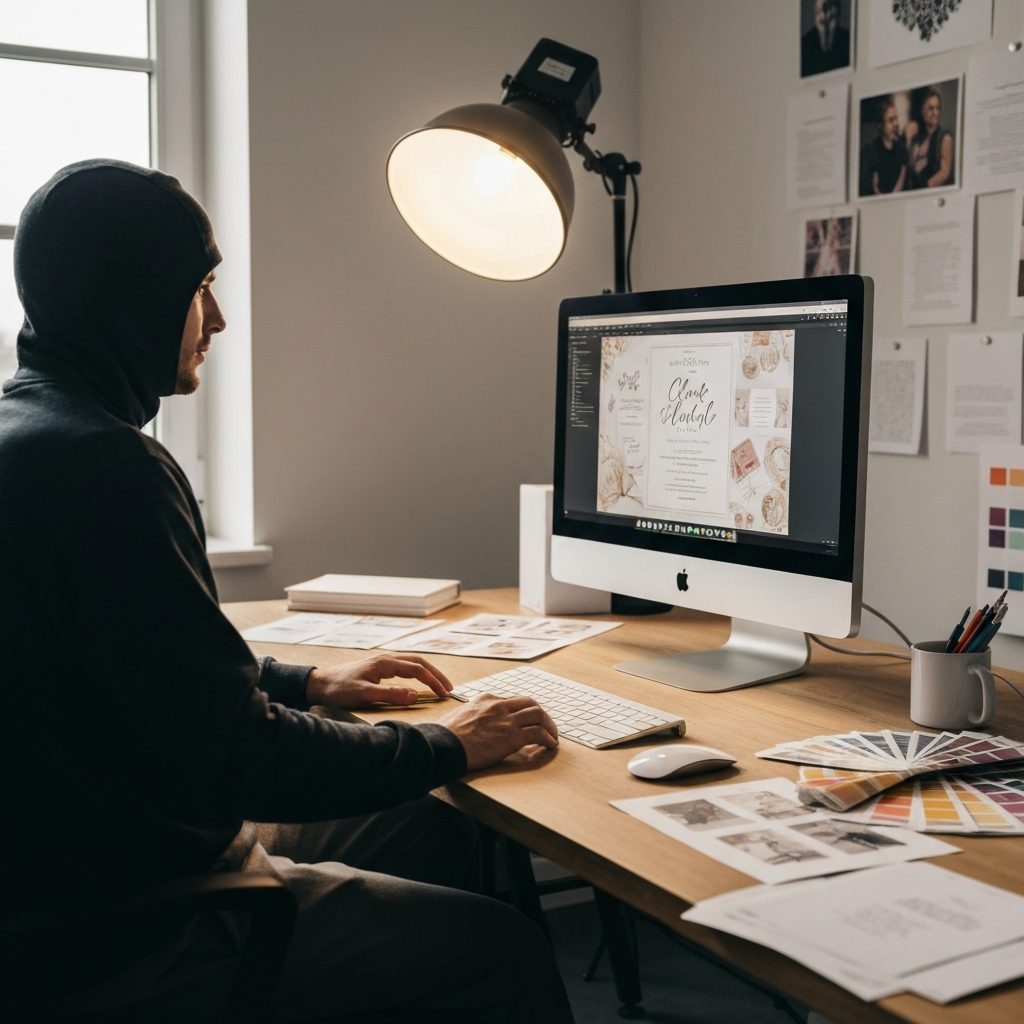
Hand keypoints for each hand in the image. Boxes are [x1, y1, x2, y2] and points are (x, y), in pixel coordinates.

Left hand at [305, 653, 452, 707]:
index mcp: (385, 663)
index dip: (433, 681)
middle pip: (419, 662)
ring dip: (428, 672)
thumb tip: (415, 695)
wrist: (319, 684)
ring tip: (439, 685)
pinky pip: (404, 668)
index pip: (417, 669)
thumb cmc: (338, 689)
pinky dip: (417, 673)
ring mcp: (382, 663)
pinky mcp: (378, 669)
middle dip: (436, 674)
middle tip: (449, 688)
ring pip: (412, 663)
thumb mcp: (363, 695)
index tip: (444, 694)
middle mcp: (386, 659)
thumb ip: (390, 695)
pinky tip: (419, 682)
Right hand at [439, 694, 558, 770]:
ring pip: (538, 715)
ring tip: (552, 736)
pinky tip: (551, 746)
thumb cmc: (444, 736)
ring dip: (549, 725)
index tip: (525, 720)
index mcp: (485, 700)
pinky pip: (538, 734)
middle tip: (545, 725)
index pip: (511, 700)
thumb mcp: (456, 716)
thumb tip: (465, 723)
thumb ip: (468, 716)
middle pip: (529, 703)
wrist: (443, 745)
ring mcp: (506, 720)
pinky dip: (548, 739)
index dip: (521, 710)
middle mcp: (498, 706)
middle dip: (540, 714)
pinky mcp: (512, 737)